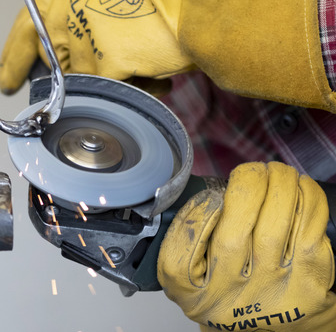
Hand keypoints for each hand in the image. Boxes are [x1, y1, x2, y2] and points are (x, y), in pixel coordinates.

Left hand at [0, 0, 335, 111]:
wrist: (195, 9)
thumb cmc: (157, 7)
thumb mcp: (104, 1)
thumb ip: (76, 24)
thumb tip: (59, 63)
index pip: (24, 28)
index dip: (13, 59)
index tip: (7, 83)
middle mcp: (66, 11)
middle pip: (55, 64)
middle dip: (80, 74)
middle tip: (112, 67)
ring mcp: (83, 38)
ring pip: (82, 82)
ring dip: (111, 82)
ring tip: (141, 62)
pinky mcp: (104, 63)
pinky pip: (106, 94)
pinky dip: (131, 91)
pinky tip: (151, 75)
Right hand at [158, 162, 335, 330]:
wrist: (272, 326)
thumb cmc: (231, 287)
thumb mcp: (191, 273)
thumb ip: (186, 237)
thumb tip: (208, 191)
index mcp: (191, 293)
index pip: (179, 257)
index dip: (197, 215)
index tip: (211, 195)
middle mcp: (228, 300)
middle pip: (231, 239)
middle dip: (247, 187)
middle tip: (254, 171)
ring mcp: (269, 294)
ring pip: (274, 229)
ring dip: (280, 187)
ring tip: (278, 173)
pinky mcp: (306, 287)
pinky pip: (308, 233)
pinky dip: (306, 201)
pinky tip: (300, 188)